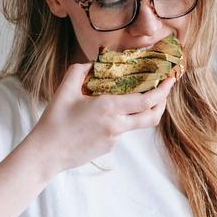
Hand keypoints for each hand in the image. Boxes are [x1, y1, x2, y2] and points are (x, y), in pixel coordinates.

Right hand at [26, 62, 175, 175]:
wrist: (46, 154)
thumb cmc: (54, 121)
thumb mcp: (65, 90)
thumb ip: (80, 70)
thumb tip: (93, 63)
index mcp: (108, 108)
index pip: (145, 101)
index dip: (162, 91)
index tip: (169, 80)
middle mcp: (116, 125)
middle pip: (151, 117)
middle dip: (162, 103)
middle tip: (163, 90)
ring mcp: (114, 139)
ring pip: (135, 124)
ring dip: (139, 111)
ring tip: (134, 98)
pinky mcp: (109, 148)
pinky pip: (120, 131)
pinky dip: (119, 121)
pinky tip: (103, 117)